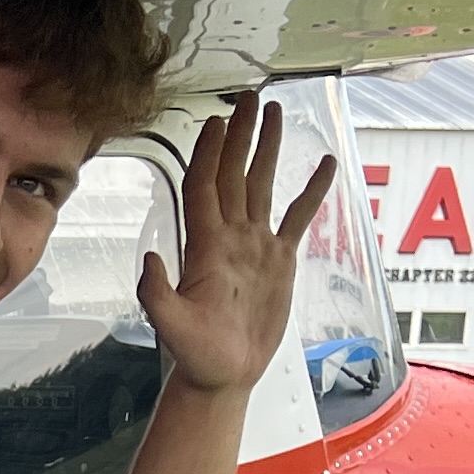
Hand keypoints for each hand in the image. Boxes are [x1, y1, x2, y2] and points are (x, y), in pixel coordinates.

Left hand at [138, 93, 338, 398]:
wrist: (224, 375)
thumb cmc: (195, 354)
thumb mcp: (171, 326)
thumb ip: (157, 293)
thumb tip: (148, 258)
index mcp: (204, 245)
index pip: (204, 187)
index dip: (208, 152)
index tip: (216, 120)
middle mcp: (229, 236)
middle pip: (234, 174)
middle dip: (240, 136)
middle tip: (249, 98)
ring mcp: (255, 245)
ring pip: (263, 185)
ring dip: (268, 149)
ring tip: (276, 112)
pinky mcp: (279, 261)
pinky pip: (298, 218)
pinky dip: (312, 192)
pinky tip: (325, 164)